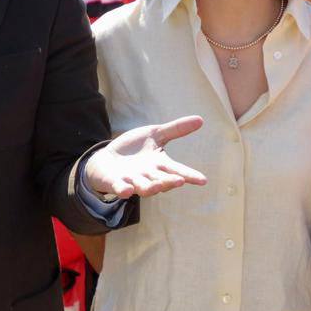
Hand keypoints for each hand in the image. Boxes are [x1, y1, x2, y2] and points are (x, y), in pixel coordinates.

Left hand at [83, 116, 206, 198]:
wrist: (107, 158)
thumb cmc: (134, 148)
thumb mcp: (155, 134)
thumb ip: (176, 130)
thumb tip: (201, 119)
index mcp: (160, 165)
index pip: (178, 170)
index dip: (190, 175)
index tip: (203, 180)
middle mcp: (149, 176)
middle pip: (162, 181)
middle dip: (170, 182)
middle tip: (180, 181)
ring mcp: (133, 181)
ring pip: (144, 187)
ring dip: (151, 187)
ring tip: (159, 186)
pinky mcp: (116, 183)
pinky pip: (121, 189)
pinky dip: (124, 190)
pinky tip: (127, 190)